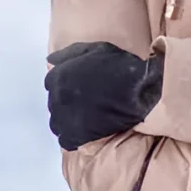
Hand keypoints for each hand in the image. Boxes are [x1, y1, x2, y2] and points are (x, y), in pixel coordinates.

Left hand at [44, 41, 163, 150]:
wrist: (140, 91)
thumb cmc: (120, 67)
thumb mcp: (96, 49)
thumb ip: (69, 54)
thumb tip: (50, 61)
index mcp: (59, 76)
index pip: (52, 82)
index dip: (67, 83)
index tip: (81, 86)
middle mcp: (57, 97)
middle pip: (55, 102)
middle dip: (68, 101)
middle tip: (88, 101)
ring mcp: (64, 119)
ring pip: (57, 123)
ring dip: (68, 120)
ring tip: (87, 116)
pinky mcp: (75, 136)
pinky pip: (66, 141)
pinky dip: (75, 137)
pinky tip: (88, 130)